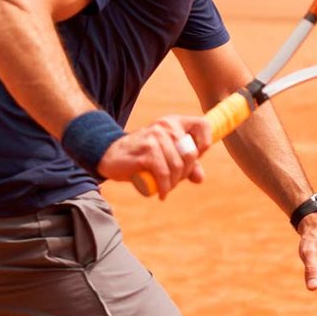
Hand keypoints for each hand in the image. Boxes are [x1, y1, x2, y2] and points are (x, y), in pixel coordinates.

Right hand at [98, 115, 212, 198]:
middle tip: (175, 181)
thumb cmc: (142, 155)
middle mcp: (166, 126)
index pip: (203, 125)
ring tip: (166, 188)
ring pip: (177, 166)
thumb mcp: (166, 156)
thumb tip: (200, 178)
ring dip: (174, 183)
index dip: (205, 144)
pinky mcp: (145, 151)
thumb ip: (186, 165)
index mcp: (174, 122)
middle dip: (186, 173)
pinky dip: (165, 187)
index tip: (195, 159)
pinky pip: (163, 173)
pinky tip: (162, 194)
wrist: (111, 155)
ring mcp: (155, 137)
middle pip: (191, 154)